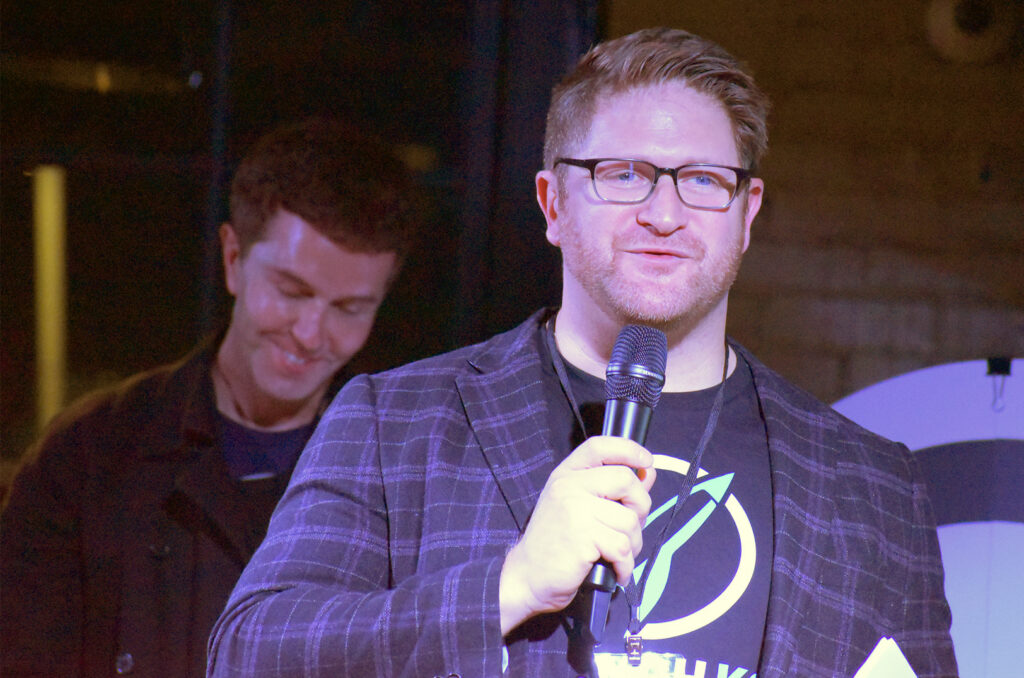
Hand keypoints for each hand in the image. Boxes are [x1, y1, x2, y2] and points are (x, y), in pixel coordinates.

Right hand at [498, 436, 654, 634]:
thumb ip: (613, 489)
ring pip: (629, 520)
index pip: (600, 446)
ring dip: (632, 545)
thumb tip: (646, 472)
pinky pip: (623, 548)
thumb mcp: (578, 506)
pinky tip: (614, 569)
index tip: (646, 461)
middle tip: (629, 528)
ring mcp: (575, 510)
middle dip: (640, 507)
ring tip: (616, 555)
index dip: (629, 449)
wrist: (527, 576)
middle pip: (626, 480)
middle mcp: (569, 486)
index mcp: (567, 475)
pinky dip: (625, 565)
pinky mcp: (583, 537)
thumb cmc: (554, 543)